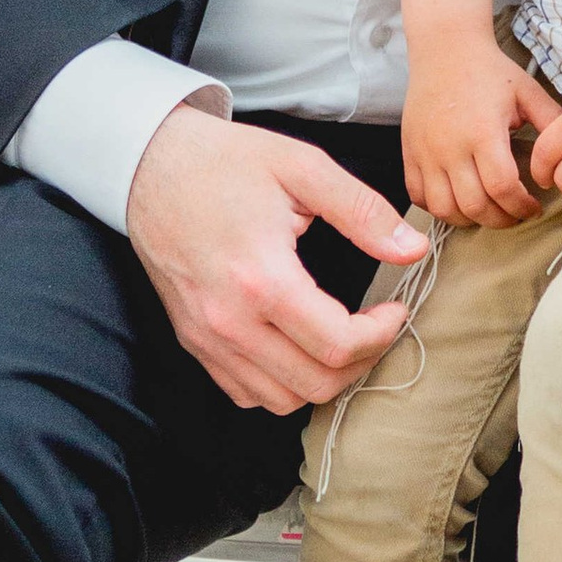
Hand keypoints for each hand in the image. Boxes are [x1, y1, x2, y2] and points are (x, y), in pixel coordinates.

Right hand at [125, 105, 425, 413]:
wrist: (148, 164)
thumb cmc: (224, 161)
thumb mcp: (302, 168)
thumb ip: (362, 212)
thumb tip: (412, 250)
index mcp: (261, 278)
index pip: (338, 344)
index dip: (382, 334)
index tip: (394, 309)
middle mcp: (229, 320)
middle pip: (316, 384)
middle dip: (362, 362)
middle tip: (376, 327)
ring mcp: (206, 336)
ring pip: (281, 400)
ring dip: (323, 379)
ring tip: (341, 339)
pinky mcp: (193, 340)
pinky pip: (245, 393)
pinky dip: (280, 384)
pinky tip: (297, 346)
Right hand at [402, 30, 558, 229]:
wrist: (444, 48)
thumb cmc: (489, 71)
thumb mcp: (528, 92)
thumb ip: (552, 123)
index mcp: (482, 132)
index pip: (502, 188)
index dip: (521, 206)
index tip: (533, 206)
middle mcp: (450, 147)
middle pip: (474, 205)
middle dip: (500, 219)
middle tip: (514, 214)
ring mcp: (426, 152)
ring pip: (443, 208)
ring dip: (469, 218)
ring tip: (487, 211)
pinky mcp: (409, 152)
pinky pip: (418, 196)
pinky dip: (438, 207)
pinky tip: (457, 200)